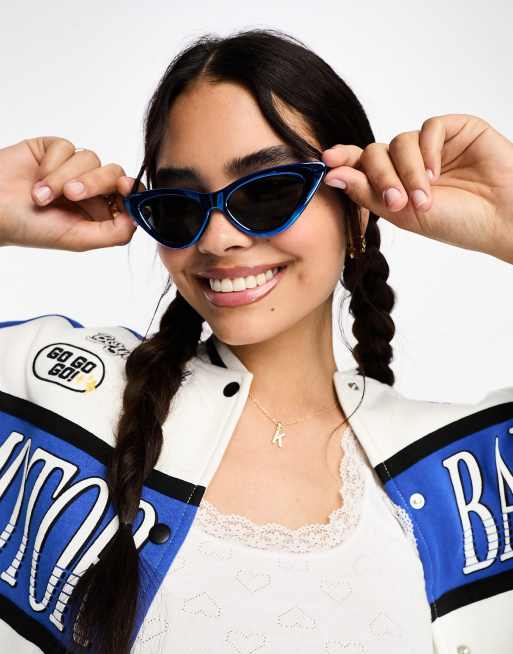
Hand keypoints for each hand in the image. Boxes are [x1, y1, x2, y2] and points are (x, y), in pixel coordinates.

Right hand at [0, 136, 144, 250]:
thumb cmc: (31, 228)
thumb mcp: (79, 239)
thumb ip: (115, 232)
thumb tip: (141, 218)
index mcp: (101, 213)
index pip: (130, 196)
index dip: (132, 190)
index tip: (124, 188)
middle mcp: (91, 190)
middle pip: (114, 174)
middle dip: (93, 183)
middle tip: (70, 195)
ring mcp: (74, 169)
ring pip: (91, 159)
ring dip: (64, 177)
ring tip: (41, 196)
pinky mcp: (54, 151)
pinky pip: (67, 147)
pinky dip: (52, 163)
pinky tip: (37, 179)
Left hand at [322, 114, 512, 264]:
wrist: (501, 218)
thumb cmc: (456, 222)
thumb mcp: (402, 214)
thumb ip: (367, 193)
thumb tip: (332, 175)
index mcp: (393, 183)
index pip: (361, 165)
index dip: (342, 160)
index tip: (326, 161)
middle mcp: (408, 162)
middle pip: (374, 153)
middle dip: (380, 176)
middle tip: (396, 200)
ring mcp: (431, 146)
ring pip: (399, 141)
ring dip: (408, 171)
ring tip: (426, 197)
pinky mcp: (455, 130)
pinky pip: (428, 128)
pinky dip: (427, 150)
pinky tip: (437, 173)